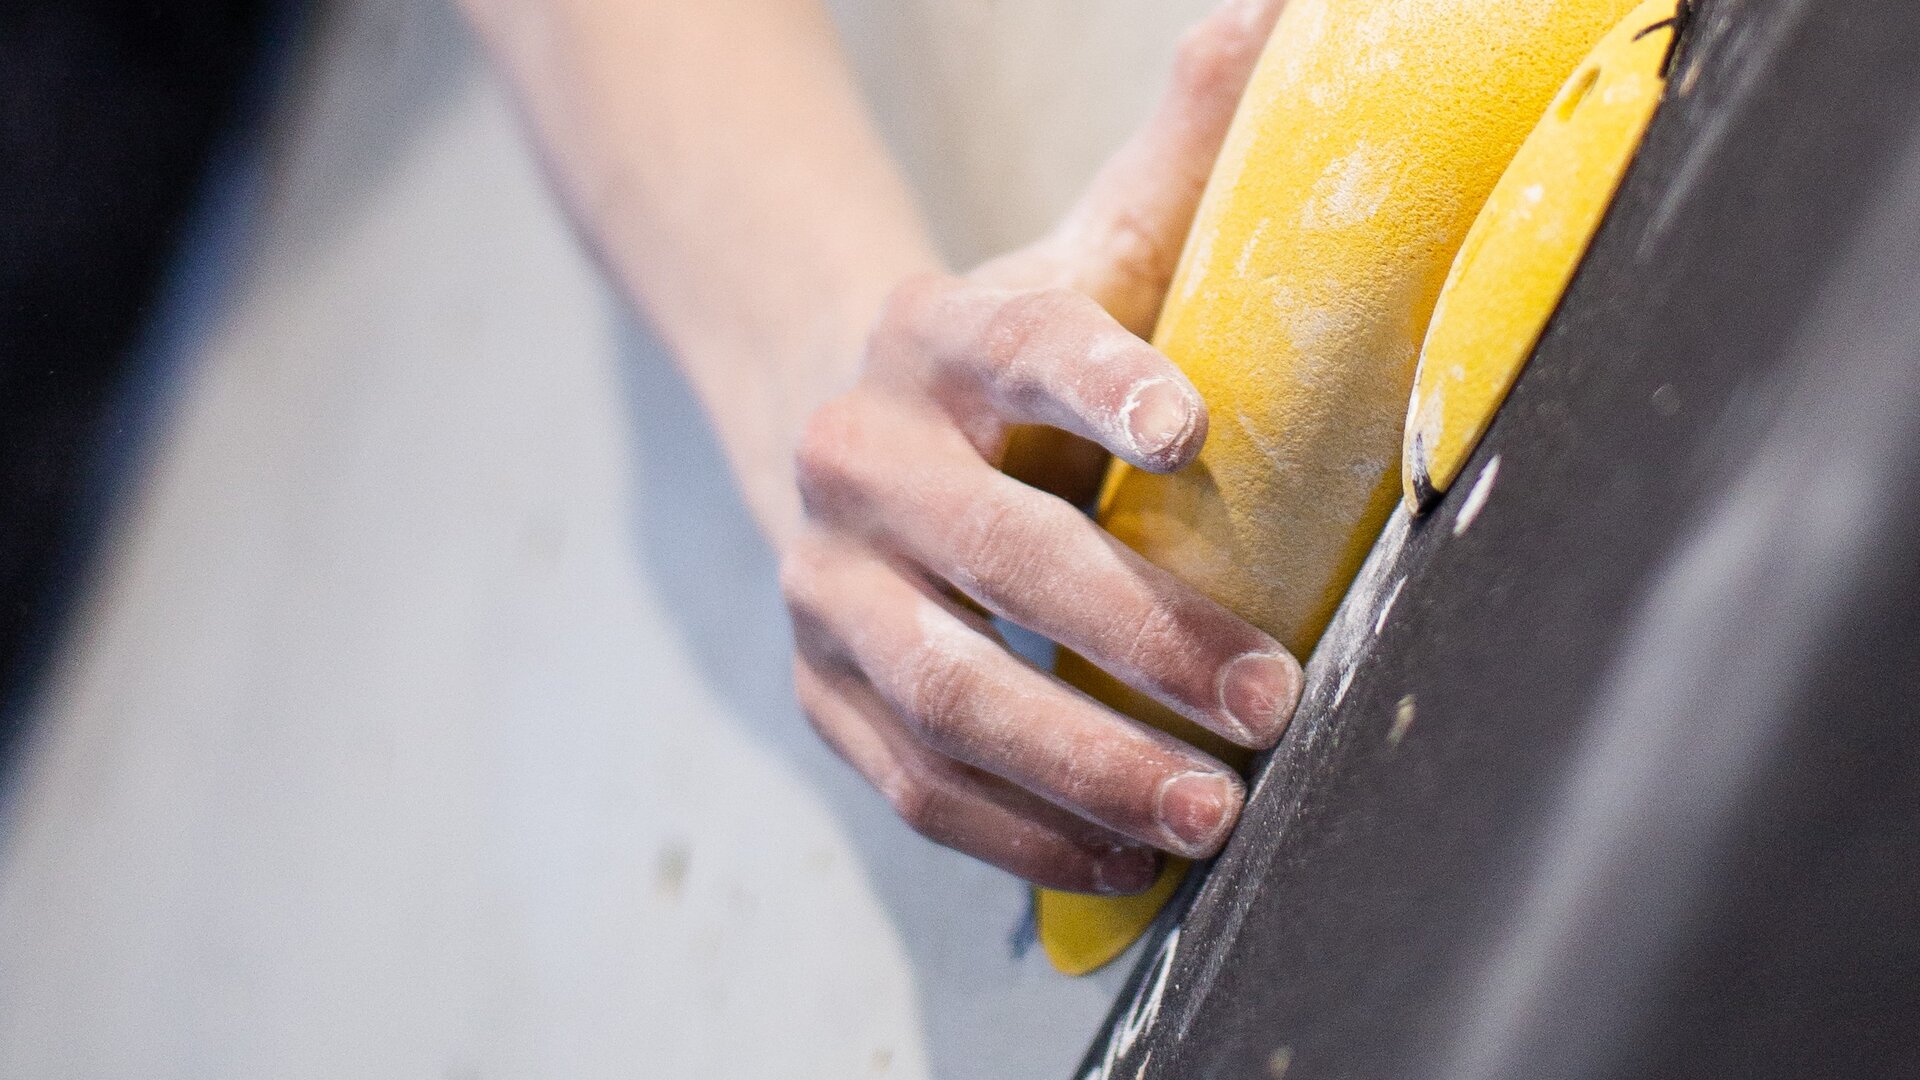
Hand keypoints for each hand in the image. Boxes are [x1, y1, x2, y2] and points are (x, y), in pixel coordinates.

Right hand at [781, 0, 1298, 894]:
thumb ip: (1176, 157)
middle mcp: (864, 458)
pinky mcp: (820, 685)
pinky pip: (910, 779)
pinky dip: (1018, 830)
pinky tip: (1123, 858)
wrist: (823, 413)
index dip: (1100, 380)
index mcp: (939, 336)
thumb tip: (1281, 13)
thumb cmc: (1000, 350)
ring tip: (1210, 811)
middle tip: (1272, 698)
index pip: (1019, 344)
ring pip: (943, 690)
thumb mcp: (1078, 250)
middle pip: (994, 552)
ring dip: (1080, 762)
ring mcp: (827, 585)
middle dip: (1139, 635)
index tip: (1192, 428)